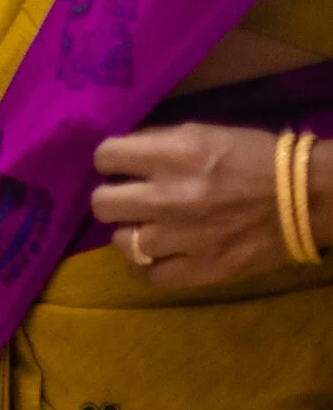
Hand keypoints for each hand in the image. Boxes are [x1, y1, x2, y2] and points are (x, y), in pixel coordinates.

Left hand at [91, 122, 290, 286]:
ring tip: (150, 229)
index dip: (111, 162)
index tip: (122, 168)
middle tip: (131, 200)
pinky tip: (157, 256)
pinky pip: (150, 276)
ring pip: (122, 242)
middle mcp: (171, 196)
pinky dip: (147, 267)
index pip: (104, 157)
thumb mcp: (201, 133)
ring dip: (132, 234)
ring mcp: (185, 237)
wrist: (306, 199)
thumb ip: (156, 142)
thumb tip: (120, 155)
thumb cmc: (253, 159)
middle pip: (102, 203)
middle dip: (113, 198)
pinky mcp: (204, 269)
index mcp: (173, 155)